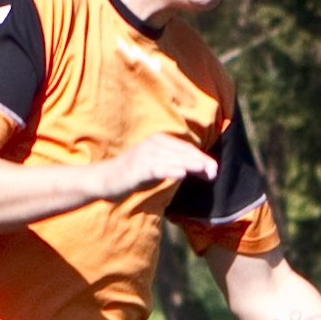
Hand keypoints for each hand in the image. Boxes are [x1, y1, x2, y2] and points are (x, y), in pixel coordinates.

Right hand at [94, 134, 216, 203]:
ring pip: (174, 159)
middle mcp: (153, 144)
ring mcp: (145, 155)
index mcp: (159, 140)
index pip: (186, 148)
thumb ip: (175, 164)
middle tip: (214, 172)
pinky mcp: (138, 168)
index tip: (214, 169)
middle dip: (200, 162)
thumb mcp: (156, 166)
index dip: (202, 158)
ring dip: (191, 165)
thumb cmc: (133, 174)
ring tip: (205, 171)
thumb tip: (201, 170)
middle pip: (183, 152)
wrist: (105, 179)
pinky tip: (182, 174)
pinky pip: (158, 168)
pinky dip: (170, 170)